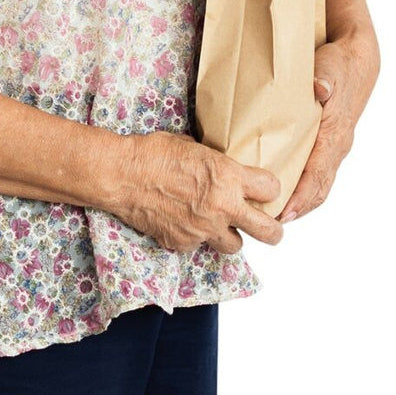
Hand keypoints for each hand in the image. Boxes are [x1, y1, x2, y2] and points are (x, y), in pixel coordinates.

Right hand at [116, 132, 284, 253]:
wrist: (123, 175)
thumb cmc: (153, 154)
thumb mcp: (195, 148)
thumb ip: (217, 165)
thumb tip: (224, 170)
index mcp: (228, 176)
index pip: (271, 189)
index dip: (270, 190)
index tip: (265, 191)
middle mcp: (222, 206)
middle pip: (267, 230)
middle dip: (273, 231)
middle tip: (271, 229)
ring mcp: (204, 229)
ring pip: (234, 246)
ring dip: (229, 236)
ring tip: (218, 225)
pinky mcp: (183, 243)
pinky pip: (198, 246)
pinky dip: (193, 238)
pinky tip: (182, 223)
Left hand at [280, 22, 380, 221]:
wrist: (358, 57)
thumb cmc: (341, 63)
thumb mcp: (332, 66)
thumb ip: (325, 78)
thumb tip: (320, 88)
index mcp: (335, 134)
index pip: (319, 174)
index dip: (302, 196)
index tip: (284, 214)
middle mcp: (337, 146)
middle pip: (319, 188)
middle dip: (297, 208)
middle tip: (270, 222)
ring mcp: (334, 147)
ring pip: (318, 183)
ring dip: (299, 201)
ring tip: (272, 214)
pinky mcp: (327, 143)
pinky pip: (316, 172)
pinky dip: (301, 186)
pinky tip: (281, 190)